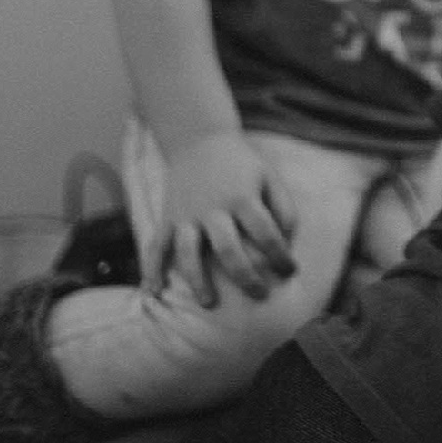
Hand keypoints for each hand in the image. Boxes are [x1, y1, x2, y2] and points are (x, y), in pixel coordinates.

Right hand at [144, 130, 297, 305]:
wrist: (199, 139)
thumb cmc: (240, 165)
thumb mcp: (269, 177)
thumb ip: (284, 209)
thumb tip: (288, 244)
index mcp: (243, 198)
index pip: (266, 233)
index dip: (281, 256)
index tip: (290, 272)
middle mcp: (213, 208)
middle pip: (228, 249)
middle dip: (246, 276)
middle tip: (259, 295)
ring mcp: (186, 214)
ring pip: (188, 252)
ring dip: (198, 280)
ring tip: (209, 303)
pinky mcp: (167, 217)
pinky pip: (156, 245)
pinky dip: (151, 269)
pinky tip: (153, 291)